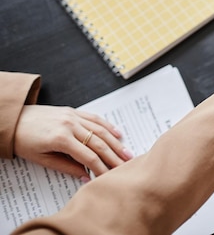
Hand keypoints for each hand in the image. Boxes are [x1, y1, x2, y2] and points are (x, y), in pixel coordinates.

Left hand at [14, 105, 132, 178]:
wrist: (13, 120)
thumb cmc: (24, 141)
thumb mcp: (42, 159)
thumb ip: (66, 167)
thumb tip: (85, 176)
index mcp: (61, 139)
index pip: (88, 156)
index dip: (101, 168)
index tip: (109, 176)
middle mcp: (70, 125)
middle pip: (98, 143)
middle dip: (114, 156)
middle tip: (126, 165)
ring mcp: (73, 116)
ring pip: (100, 130)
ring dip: (115, 142)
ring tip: (127, 153)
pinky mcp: (73, 111)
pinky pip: (95, 118)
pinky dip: (108, 126)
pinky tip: (117, 134)